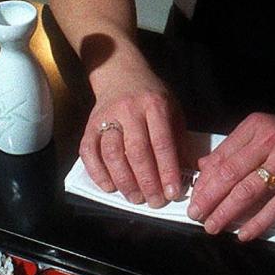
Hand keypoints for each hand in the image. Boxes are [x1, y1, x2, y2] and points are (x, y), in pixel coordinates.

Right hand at [79, 74, 186, 209]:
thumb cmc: (151, 96)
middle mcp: (129, 110)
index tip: (172, 193)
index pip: (162, 143)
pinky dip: (97, 173)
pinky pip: (89, 152)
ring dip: (124, 181)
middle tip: (154, 201)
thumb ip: (178, 138)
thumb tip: (185, 173)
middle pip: (136, 151)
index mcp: (155, 105)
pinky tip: (109, 187)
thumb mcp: (172, 109)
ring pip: (112, 153)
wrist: (120, 73)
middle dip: (147, 182)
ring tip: (135, 198)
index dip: (167, 171)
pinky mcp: (89, 125)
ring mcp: (106, 117)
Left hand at [187, 112, 274, 240]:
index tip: (193, 199)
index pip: (221, 157)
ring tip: (213, 227)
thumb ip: (233, 149)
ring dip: (227, 212)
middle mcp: (269, 140)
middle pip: (230, 174)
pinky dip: (258, 222)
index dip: (204, 181)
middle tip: (196, 216)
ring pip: (249, 190)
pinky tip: (244, 234)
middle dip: (209, 198)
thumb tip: (201, 167)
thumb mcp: (261, 133)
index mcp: (254, 127)